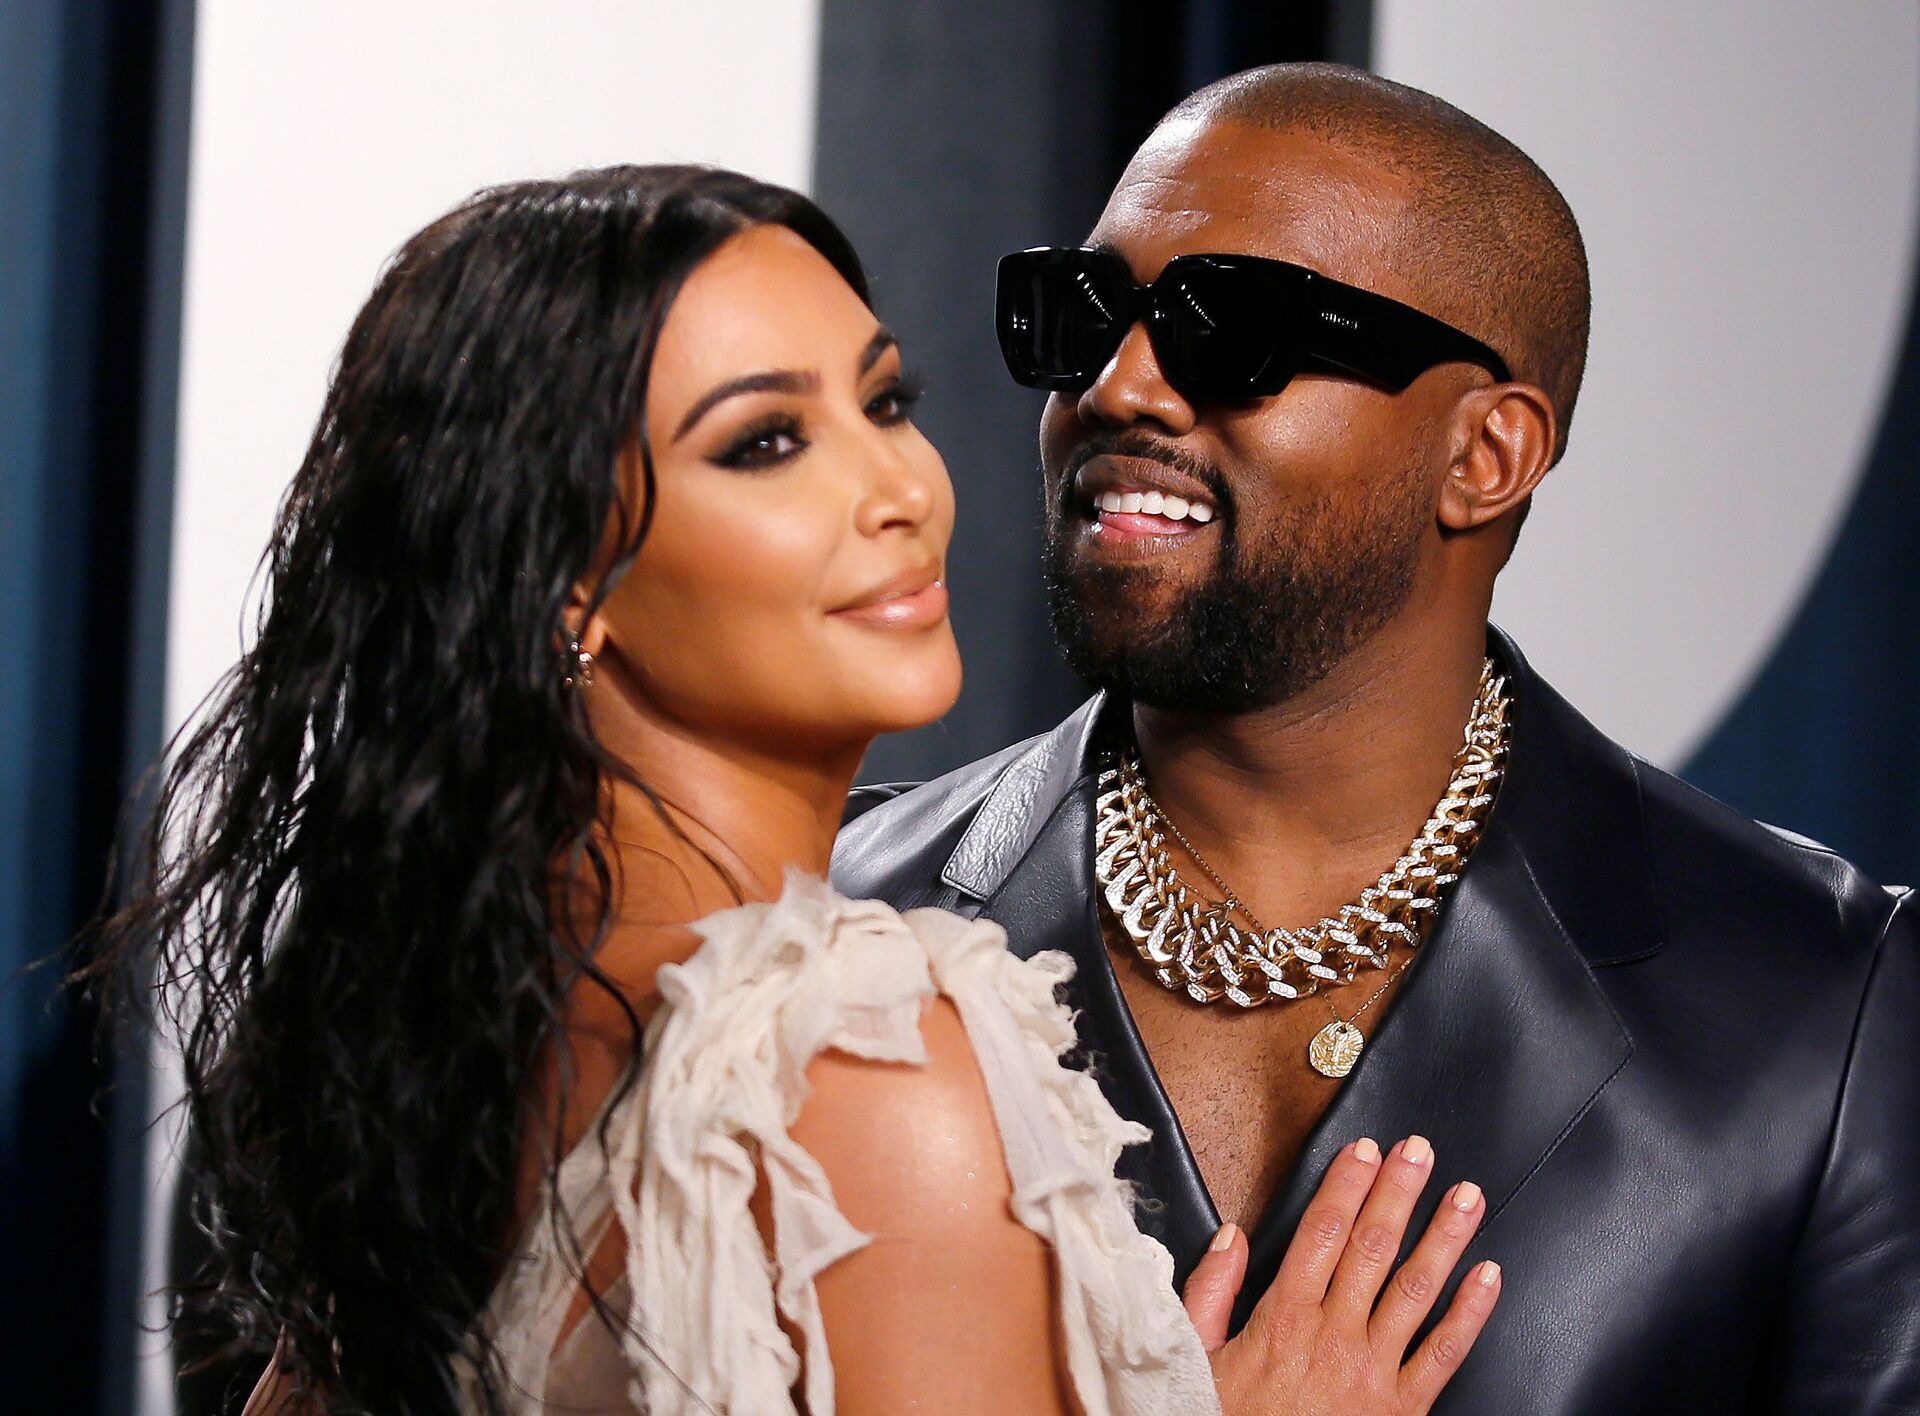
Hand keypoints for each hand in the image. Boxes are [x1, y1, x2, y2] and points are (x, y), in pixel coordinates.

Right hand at [1182, 1135, 1500, 1414]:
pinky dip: (1470, 1313)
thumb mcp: (1198, 1357)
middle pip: (1372, 1248)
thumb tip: (1230, 1236)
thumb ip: (1211, 1293)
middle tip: (1420, 1150)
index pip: (1321, 1233)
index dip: (1347, 1186)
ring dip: (1444, 1237)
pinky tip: (1488, 1276)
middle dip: (1398, 1193)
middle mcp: (1335, 1334)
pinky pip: (1444, 1354)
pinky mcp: (1404, 1407)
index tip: (1366, 1150)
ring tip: (1466, 1195)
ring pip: (1416, 1289)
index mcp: (1285, 1317)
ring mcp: (1374, 1370)